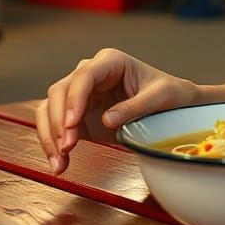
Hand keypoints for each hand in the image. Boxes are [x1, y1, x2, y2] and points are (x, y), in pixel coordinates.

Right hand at [36, 48, 197, 173]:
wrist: (173, 104)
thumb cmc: (169, 93)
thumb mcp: (159, 98)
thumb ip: (134, 107)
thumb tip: (107, 120)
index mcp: (110, 61)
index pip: (84, 76)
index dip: (74, 99)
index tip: (72, 124)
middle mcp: (91, 74)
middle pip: (60, 92)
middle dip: (59, 121)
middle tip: (66, 147)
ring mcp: (82, 94)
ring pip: (51, 108)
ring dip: (50, 135)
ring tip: (59, 162)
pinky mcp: (78, 115)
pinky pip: (57, 126)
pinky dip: (54, 144)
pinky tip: (61, 163)